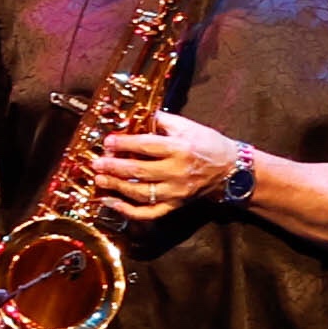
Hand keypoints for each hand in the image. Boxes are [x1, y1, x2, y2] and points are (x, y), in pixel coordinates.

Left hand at [88, 111, 247, 225]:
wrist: (231, 170)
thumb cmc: (208, 144)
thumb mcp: (188, 126)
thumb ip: (162, 121)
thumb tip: (137, 115)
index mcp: (180, 148)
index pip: (146, 146)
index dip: (124, 144)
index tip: (107, 141)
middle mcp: (177, 172)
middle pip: (139, 171)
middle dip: (113, 167)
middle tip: (96, 163)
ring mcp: (176, 192)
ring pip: (140, 193)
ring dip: (116, 187)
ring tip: (99, 180)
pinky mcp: (175, 206)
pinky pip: (148, 213)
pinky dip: (127, 211)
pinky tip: (111, 203)